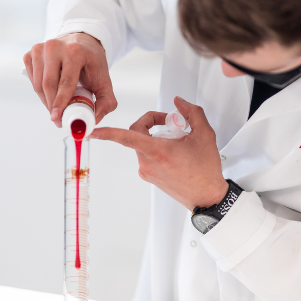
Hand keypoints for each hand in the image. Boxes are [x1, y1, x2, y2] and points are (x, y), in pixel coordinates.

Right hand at [22, 32, 116, 126]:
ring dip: (45, 101)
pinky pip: (32, 79)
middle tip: (58, 120)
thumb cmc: (92, 63)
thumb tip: (95, 119)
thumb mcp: (104, 80)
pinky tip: (51, 94)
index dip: (60, 103)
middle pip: (48, 84)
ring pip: (37, 84)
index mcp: (75, 51)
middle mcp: (55, 47)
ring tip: (56, 109)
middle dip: (52, 106)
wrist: (81, 43)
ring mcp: (40, 48)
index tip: (57, 118)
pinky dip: (40, 91)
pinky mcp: (31, 53)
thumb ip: (107, 102)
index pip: (65, 82)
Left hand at [90, 97, 228, 211]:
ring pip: (144, 145)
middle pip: (138, 134)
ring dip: (157, 137)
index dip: (108, 132)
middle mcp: (148, 163)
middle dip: (152, 123)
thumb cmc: (206, 170)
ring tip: (180, 142)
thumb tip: (179, 103)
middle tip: (173, 123)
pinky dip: (158, 149)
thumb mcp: (205, 135)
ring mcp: (147, 172)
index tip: (93, 130)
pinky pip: (148, 157)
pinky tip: (177, 153)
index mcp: (158, 151)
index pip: (126, 137)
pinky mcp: (150, 178)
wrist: (207, 197)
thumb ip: (192, 113)